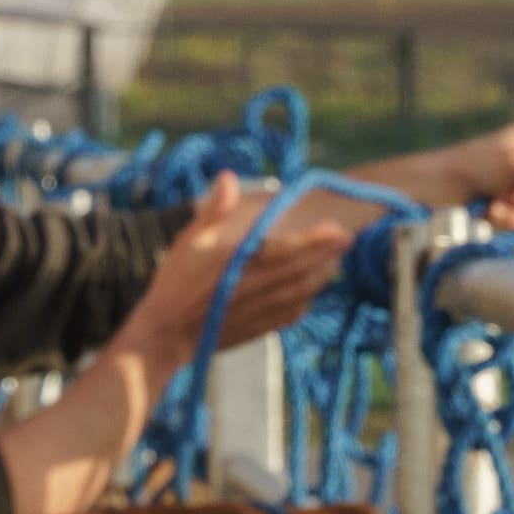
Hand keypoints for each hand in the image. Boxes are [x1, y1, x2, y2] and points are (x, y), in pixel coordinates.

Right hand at [121, 174, 354, 366]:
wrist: (166, 335)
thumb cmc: (174, 285)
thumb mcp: (188, 242)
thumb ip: (213, 211)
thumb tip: (229, 178)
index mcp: (242, 263)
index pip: (287, 249)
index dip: (315, 240)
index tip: (336, 229)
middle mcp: (259, 287)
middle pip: (304, 270)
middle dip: (329, 254)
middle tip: (347, 239)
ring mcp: (262, 310)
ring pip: (304, 291)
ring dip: (322, 275)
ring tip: (335, 261)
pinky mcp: (260, 327)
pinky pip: (293, 313)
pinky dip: (306, 300)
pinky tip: (309, 292)